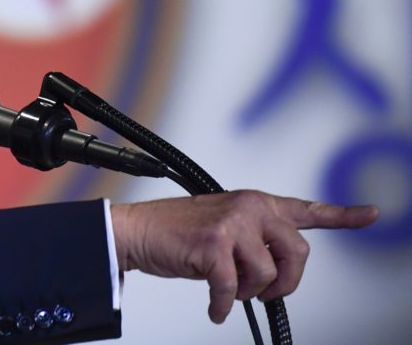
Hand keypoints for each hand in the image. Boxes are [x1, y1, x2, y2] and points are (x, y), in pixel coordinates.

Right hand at [110, 190, 377, 323]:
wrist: (137, 230)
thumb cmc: (177, 232)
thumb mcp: (224, 226)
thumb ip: (255, 239)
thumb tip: (278, 272)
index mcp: (255, 203)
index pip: (306, 209)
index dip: (343, 215)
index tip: (370, 214)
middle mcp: (249, 208)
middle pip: (297, 254)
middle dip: (284, 282)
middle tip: (264, 292)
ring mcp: (232, 224)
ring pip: (265, 276)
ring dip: (245, 292)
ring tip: (226, 288)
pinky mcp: (213, 245)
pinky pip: (231, 289)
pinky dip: (221, 305)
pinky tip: (213, 305)